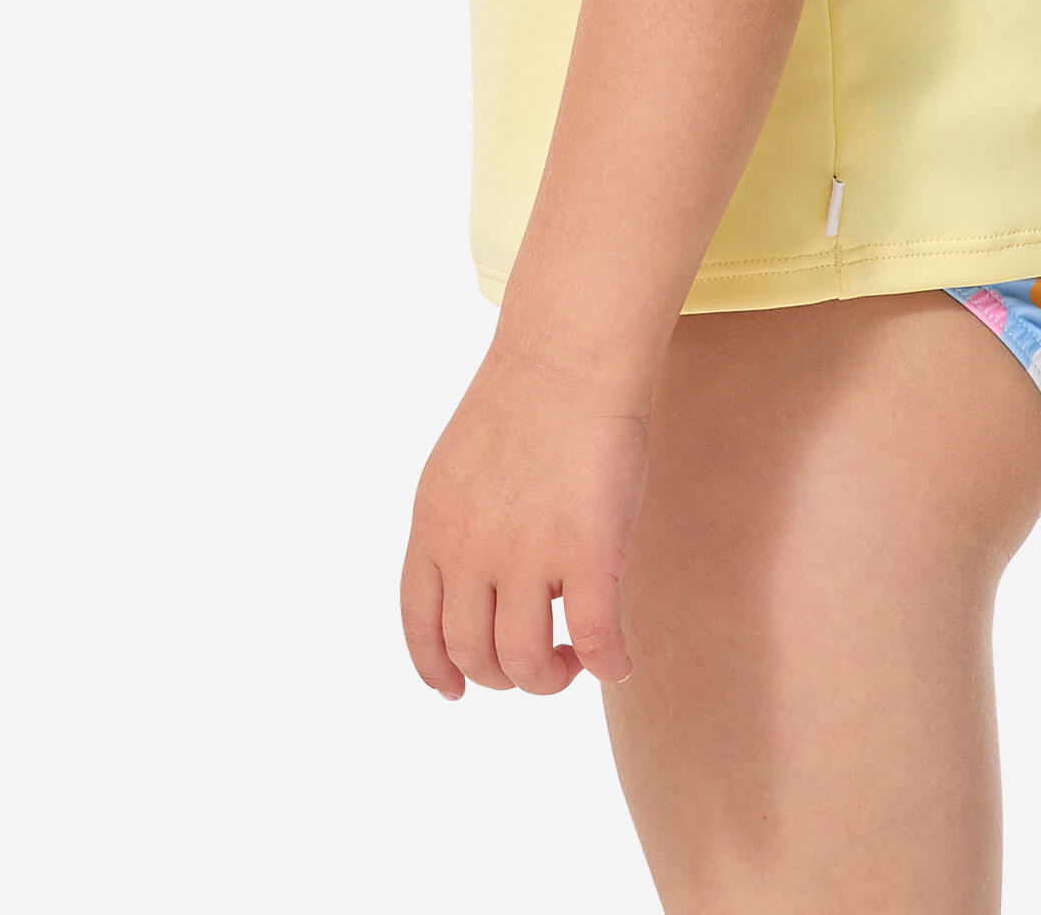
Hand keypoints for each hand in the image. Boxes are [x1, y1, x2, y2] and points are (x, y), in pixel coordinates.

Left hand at [399, 340, 645, 698]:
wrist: (572, 349)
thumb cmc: (529, 395)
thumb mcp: (460, 464)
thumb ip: (458, 525)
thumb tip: (476, 584)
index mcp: (434, 526)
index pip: (420, 627)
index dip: (437, 669)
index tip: (456, 691)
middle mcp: (470, 549)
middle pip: (474, 656)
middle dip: (506, 676)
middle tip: (543, 660)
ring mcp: (528, 553)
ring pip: (526, 663)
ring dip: (551, 678)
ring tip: (574, 659)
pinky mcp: (589, 550)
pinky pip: (596, 641)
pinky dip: (609, 666)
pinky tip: (621, 662)